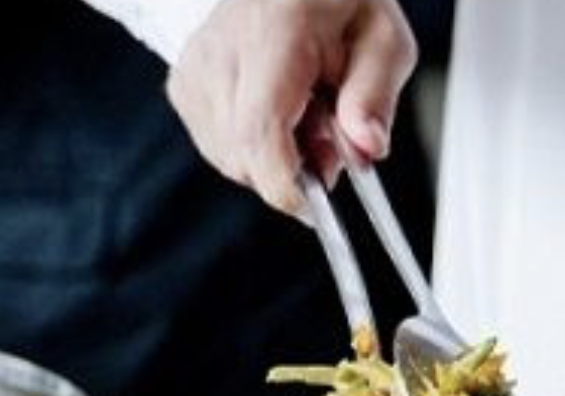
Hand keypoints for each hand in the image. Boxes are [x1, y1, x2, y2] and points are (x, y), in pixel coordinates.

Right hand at [167, 0, 416, 214]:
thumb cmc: (336, 3)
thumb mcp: (381, 37)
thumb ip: (376, 96)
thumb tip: (367, 149)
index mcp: (273, 32)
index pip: (259, 130)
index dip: (285, 184)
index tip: (316, 206)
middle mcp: (221, 49)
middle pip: (243, 156)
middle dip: (292, 169)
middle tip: (328, 138)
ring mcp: (194, 69)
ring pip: (229, 159)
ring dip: (273, 158)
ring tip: (304, 114)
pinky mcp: (183, 85)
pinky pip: (217, 148)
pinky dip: (251, 145)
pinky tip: (275, 111)